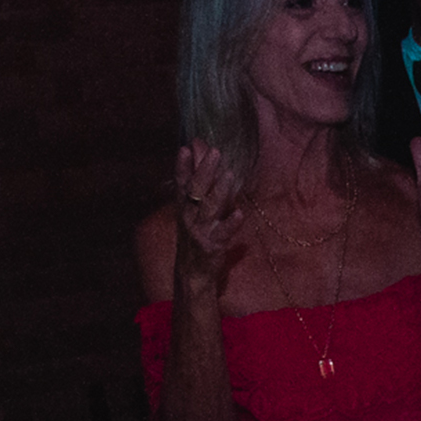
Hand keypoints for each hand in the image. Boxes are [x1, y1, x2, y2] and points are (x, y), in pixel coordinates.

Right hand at [173, 143, 246, 278]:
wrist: (192, 272)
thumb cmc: (197, 235)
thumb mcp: (194, 211)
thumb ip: (200, 187)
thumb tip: (202, 161)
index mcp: (184, 206)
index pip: (181, 183)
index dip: (182, 166)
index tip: (185, 148)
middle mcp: (189, 216)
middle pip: (196, 191)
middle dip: (205, 171)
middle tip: (215, 152)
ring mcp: (200, 231)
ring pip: (209, 209)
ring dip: (219, 191)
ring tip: (229, 175)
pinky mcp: (212, 246)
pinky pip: (222, 233)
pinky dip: (230, 224)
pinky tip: (239, 213)